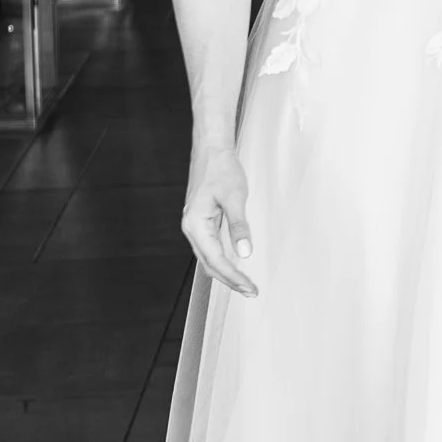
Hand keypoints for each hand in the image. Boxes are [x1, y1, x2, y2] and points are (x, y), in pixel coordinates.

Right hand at [180, 145, 258, 295]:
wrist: (211, 149)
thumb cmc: (222, 169)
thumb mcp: (235, 197)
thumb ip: (239, 226)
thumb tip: (244, 253)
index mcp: (196, 225)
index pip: (216, 260)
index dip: (233, 276)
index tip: (249, 287)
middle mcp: (191, 228)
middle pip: (209, 264)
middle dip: (230, 280)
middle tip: (250, 291)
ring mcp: (195, 225)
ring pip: (208, 257)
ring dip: (226, 272)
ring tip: (244, 284)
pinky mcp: (201, 221)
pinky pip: (210, 248)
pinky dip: (221, 260)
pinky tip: (233, 265)